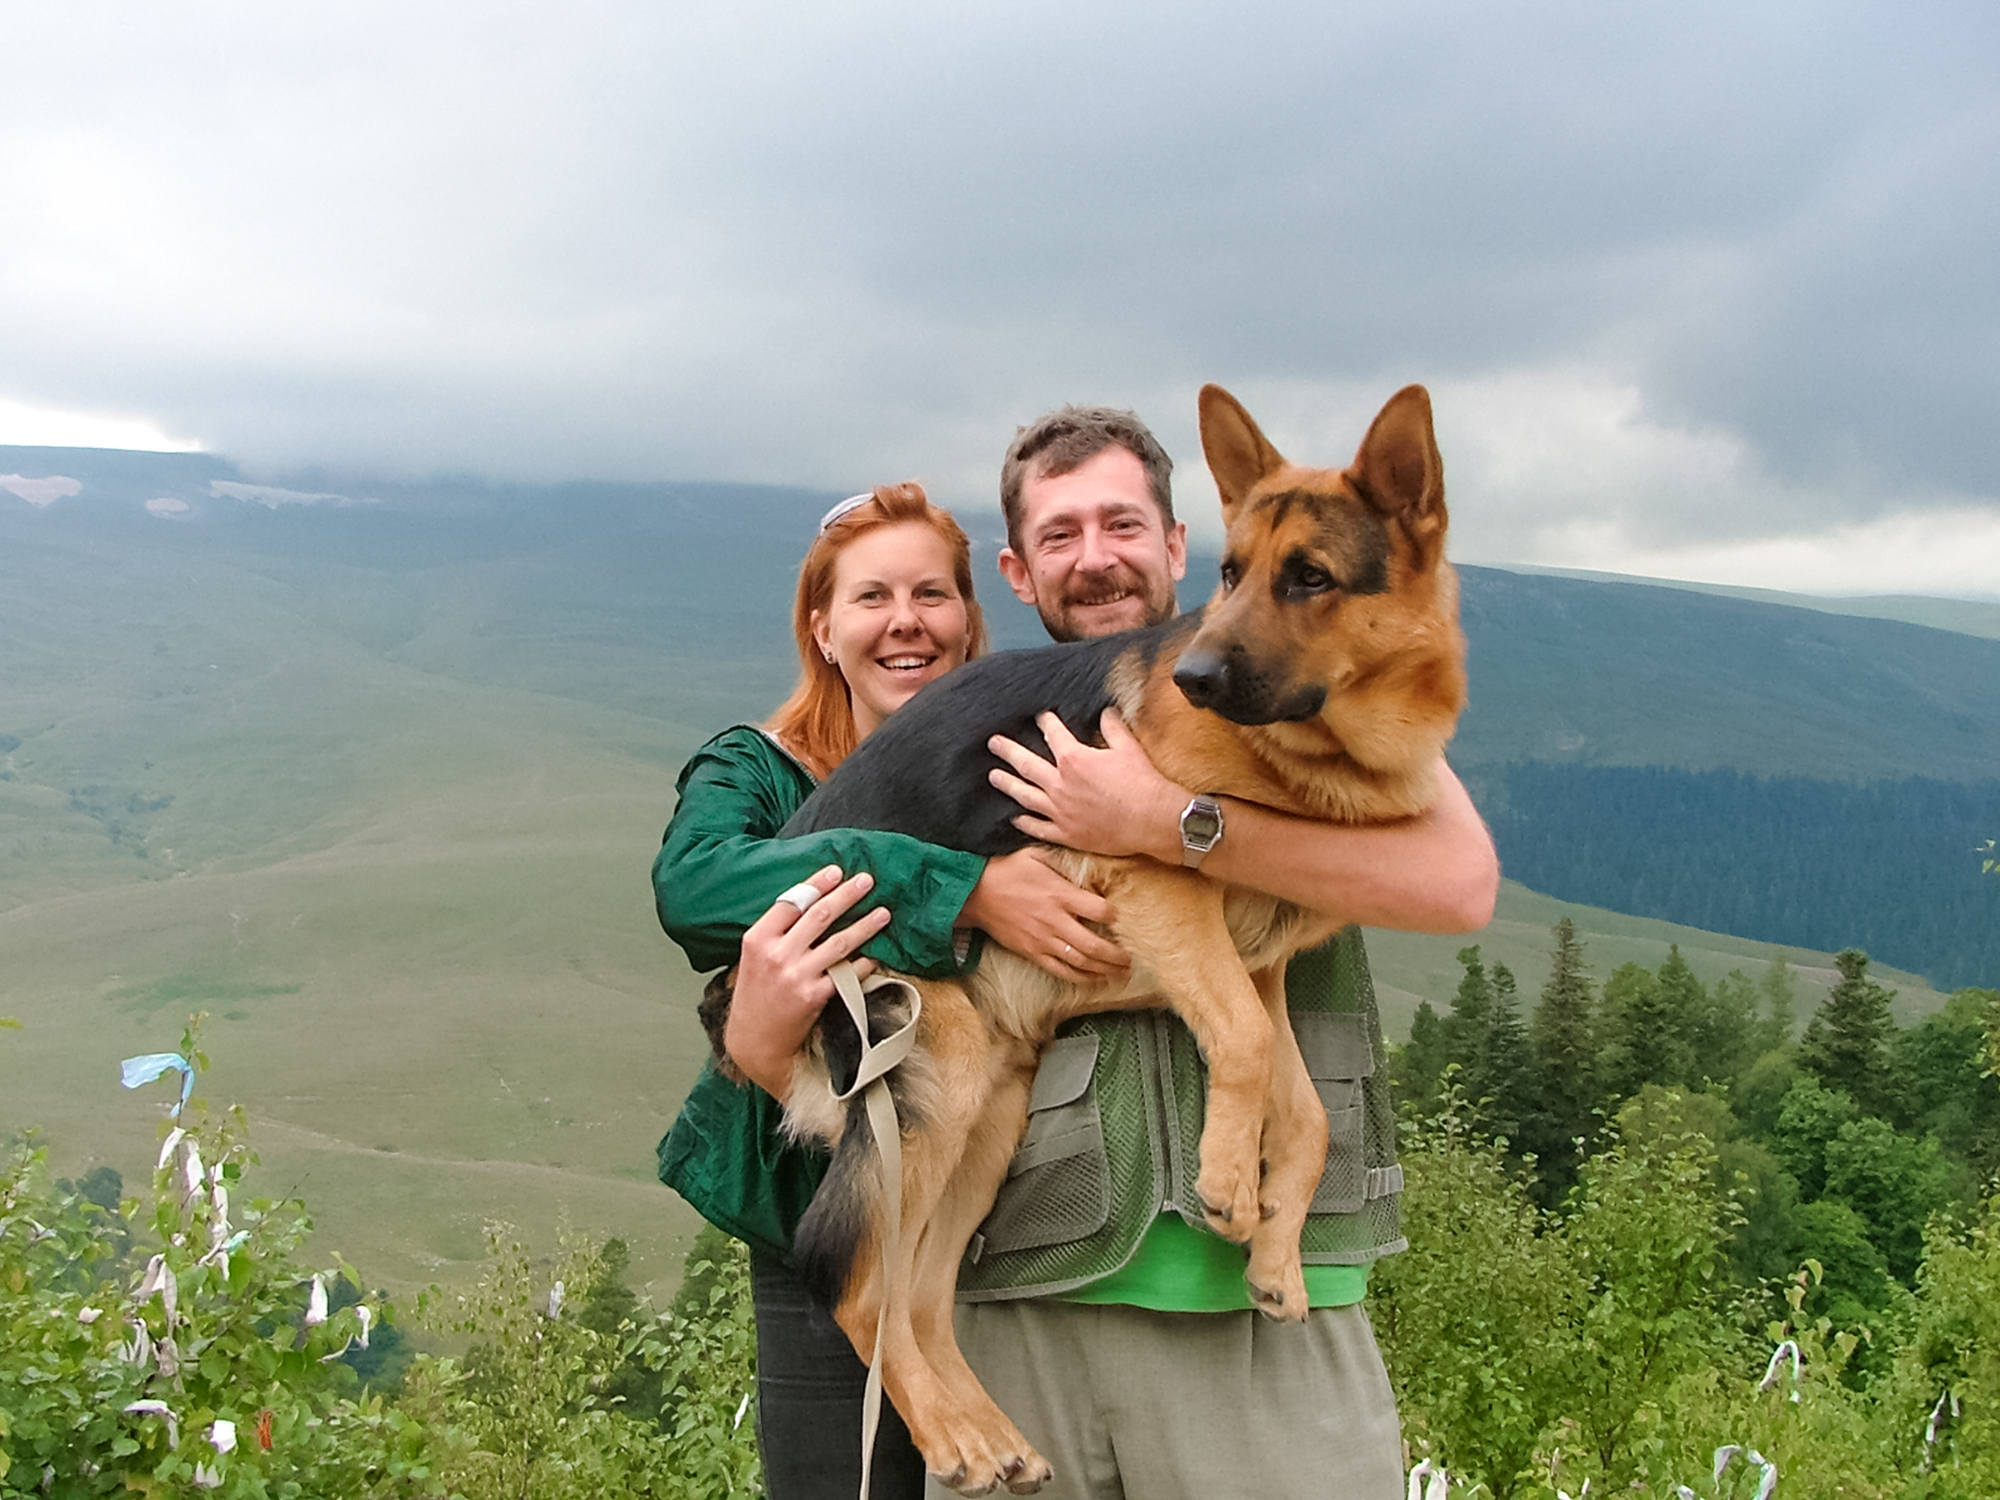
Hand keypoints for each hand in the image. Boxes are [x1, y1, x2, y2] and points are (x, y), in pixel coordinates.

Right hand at [726, 864, 890, 1099]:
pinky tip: (876, 954)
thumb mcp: (754, 958)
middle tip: (867, 880)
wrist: (755, 1041)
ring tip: (884, 913)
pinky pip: (847, 973)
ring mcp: (796, 975)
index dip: (816, 884)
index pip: (791, 901)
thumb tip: (811, 902)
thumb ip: (777, 932)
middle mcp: (776, 954)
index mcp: (757, 939)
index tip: (837, 871)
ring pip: (839, 942)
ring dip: (866, 925)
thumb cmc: (756, 995)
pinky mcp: (814, 996)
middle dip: (847, 895)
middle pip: (819, 915)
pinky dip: (864, 962)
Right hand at [958, 847, 1128, 982]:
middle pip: (1095, 945)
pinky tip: (1095, 978)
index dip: (1116, 916)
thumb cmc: (1008, 869)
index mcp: (1060, 895)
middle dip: (1117, 955)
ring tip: (1121, 972)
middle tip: (1132, 958)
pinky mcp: (1032, 952)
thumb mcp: (1037, 855)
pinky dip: (1081, 977)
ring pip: (1081, 962)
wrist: (975, 893)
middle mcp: (1055, 920)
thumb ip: (1065, 863)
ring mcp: (1043, 940)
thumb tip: (1089, 869)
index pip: (1100, 911)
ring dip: (1105, 970)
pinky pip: (1061, 970)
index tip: (1124, 918)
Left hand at [989, 709, 1185, 862]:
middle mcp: (1060, 784)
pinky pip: (1038, 828)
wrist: (1152, 820)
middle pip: (1026, 764)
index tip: (1039, 717)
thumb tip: (1105, 712)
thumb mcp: (1128, 747)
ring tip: (993, 776)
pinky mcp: (1067, 833)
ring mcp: (1060, 811)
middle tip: (993, 743)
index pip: (1052, 734)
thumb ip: (1111, 727)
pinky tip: (1014, 818)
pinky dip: (1024, 822)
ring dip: (1007, 784)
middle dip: (1007, 750)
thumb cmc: (1142, 783)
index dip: (1045, 722)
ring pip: (1025, 796)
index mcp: (1074, 759)